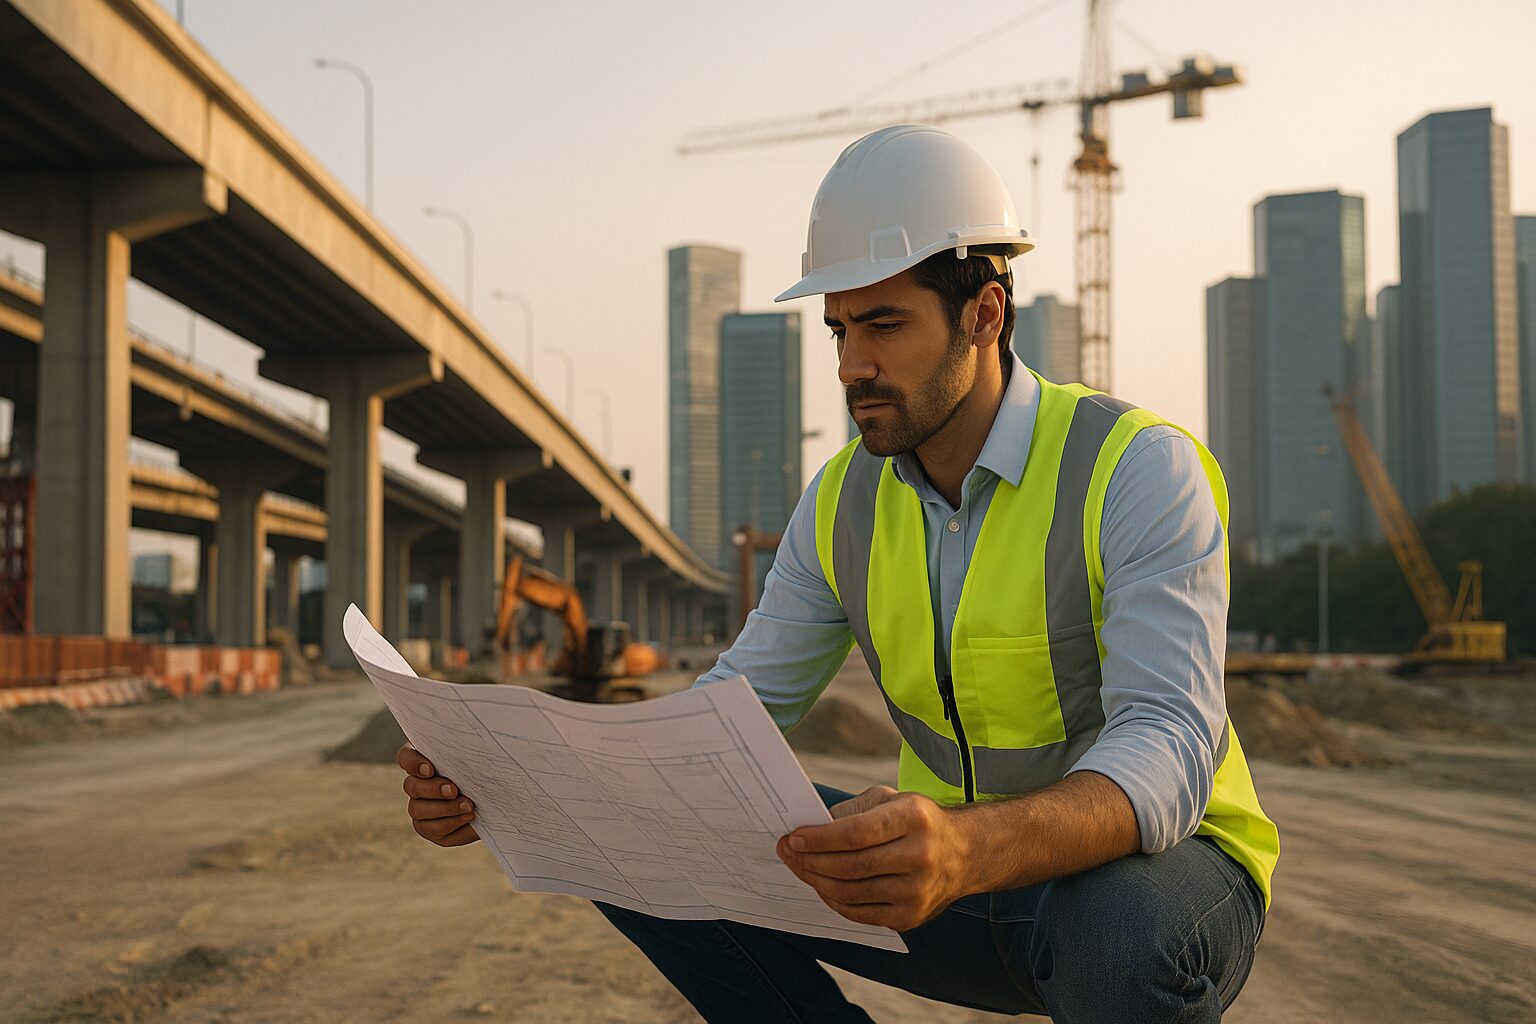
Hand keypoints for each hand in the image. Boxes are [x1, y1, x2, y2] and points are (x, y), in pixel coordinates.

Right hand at [396, 744, 479, 847]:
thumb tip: (473, 741)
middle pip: (411, 786)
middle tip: (454, 790)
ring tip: (469, 806)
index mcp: (425, 761)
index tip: (430, 769)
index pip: (406, 757)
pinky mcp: (430, 829)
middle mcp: (417, 785)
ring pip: (418, 810)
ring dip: (445, 808)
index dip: (413, 763)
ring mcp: (420, 809)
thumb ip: (469, 751)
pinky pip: (433, 829)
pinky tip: (468, 818)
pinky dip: (452, 823)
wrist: (497, 799)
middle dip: (433, 789)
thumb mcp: (479, 759)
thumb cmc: (486, 771)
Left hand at [775, 785, 970, 931]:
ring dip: (816, 881)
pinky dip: (833, 900)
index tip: (793, 837)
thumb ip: (853, 812)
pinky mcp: (910, 917)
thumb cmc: (919, 821)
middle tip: (787, 852)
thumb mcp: (892, 800)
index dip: (819, 838)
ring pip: (851, 893)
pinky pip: (859, 913)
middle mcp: (919, 856)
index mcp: (913, 819)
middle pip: (850, 866)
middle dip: (810, 861)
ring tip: (799, 867)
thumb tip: (810, 830)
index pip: (857, 833)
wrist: (966, 854)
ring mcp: (917, 891)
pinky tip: (820, 885)